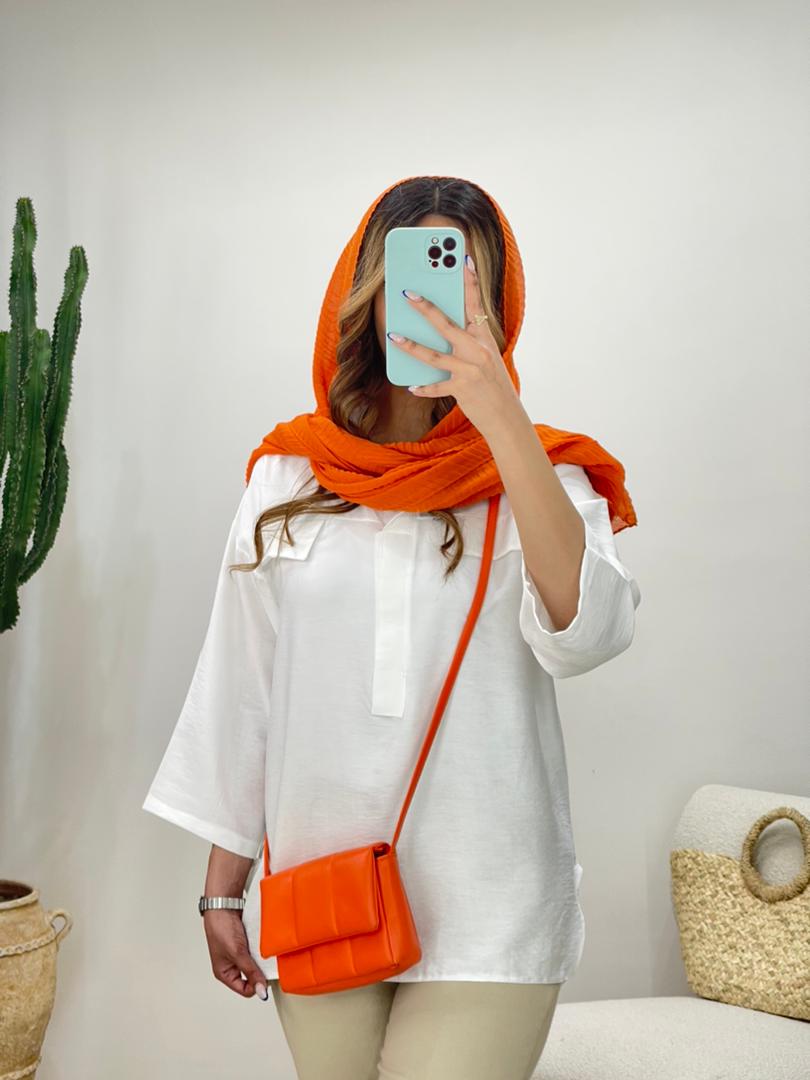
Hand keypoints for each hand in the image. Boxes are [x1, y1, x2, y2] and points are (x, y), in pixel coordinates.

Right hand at [203, 909, 268, 1000]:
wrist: (224, 905)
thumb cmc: (221, 928)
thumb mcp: (238, 953)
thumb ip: (251, 972)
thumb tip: (261, 992)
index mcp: (224, 973)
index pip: (245, 990)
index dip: (256, 986)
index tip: (267, 977)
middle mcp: (231, 966)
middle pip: (252, 978)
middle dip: (260, 971)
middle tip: (266, 962)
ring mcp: (239, 954)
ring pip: (256, 964)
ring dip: (261, 959)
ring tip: (262, 952)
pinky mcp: (245, 944)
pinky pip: (257, 952)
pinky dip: (261, 950)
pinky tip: (263, 945)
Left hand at [386, 254, 520, 436]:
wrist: (507, 417)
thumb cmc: (493, 386)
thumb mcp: (485, 359)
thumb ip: (466, 343)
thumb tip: (436, 333)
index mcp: (485, 339)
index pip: (476, 304)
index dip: (470, 280)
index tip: (462, 258)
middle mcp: (479, 351)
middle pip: (447, 324)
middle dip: (425, 308)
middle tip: (406, 293)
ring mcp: (471, 370)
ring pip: (435, 355)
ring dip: (411, 345)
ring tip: (393, 335)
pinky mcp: (463, 389)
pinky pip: (437, 386)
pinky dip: (424, 387)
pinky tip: (412, 386)